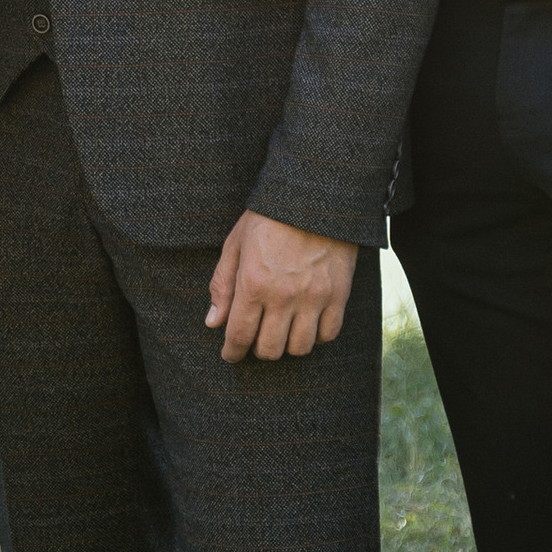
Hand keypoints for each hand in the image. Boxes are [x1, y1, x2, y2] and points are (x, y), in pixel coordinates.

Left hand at [206, 210, 357, 365]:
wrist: (315, 196)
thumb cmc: (269, 218)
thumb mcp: (236, 244)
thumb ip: (223, 285)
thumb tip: (213, 323)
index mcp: (253, 283)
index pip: (240, 336)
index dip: (232, 352)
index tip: (231, 355)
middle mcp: (283, 296)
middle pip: (270, 349)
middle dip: (258, 350)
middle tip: (257, 340)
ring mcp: (314, 297)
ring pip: (300, 348)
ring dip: (288, 346)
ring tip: (282, 332)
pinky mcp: (338, 294)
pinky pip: (328, 334)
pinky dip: (317, 336)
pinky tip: (308, 324)